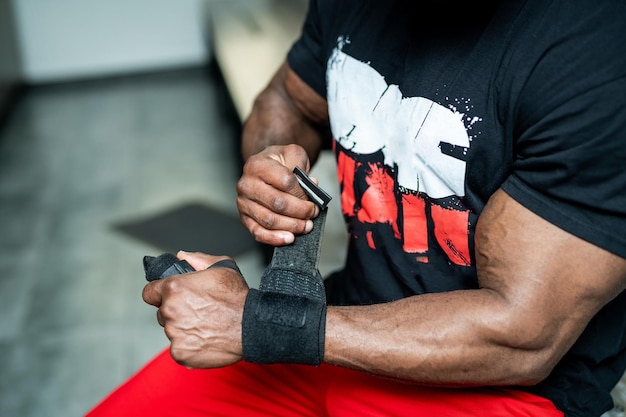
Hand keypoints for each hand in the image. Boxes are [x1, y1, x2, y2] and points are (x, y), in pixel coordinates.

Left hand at [142, 251, 248, 368]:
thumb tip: (181, 257)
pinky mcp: (180, 353)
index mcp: (174, 288)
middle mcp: (170, 310)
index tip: (169, 297)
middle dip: (175, 312)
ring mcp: (174, 334)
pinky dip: (190, 346)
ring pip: (171, 331)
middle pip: (162, 313)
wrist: (251, 326)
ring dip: (183, 329)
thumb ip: (197, 259)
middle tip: (197, 311)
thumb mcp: (222, 267)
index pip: (149, 292)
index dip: (160, 294)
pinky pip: (179, 349)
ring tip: (205, 325)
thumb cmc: (237, 297)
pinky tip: (206, 339)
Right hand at [237, 144, 319, 245]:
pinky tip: (289, 238)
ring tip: (306, 226)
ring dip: (292, 226)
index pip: (285, 181)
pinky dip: (275, 238)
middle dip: (300, 212)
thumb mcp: (292, 154)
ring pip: (269, 220)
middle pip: (277, 203)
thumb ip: (302, 167)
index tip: (313, 200)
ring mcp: (244, 203)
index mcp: (258, 165)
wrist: (265, 167)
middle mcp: (247, 184)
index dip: (302, 194)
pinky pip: (258, 232)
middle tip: (312, 214)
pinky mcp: (245, 218)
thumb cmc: (279, 163)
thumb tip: (311, 186)